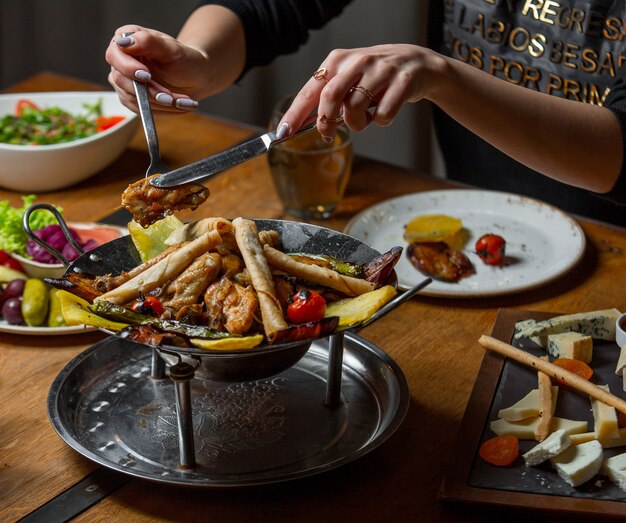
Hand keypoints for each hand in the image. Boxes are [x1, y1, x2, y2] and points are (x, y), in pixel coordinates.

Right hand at [105, 25, 205, 112]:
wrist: (195, 76)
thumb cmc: (184, 59)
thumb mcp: (171, 48)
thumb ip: (148, 41)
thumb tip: (123, 42)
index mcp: (125, 40)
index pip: (115, 55)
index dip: (128, 68)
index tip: (147, 76)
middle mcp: (120, 60)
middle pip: (122, 81)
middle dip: (149, 91)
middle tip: (169, 97)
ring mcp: (124, 81)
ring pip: (132, 98)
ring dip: (159, 103)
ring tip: (183, 101)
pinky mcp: (132, 98)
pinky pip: (141, 109)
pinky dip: (163, 110)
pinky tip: (180, 105)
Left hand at [277, 44, 432, 140]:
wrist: (416, 63)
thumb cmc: (374, 76)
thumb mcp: (348, 78)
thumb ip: (328, 97)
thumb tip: (303, 124)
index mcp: (338, 60)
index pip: (310, 90)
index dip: (295, 114)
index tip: (283, 133)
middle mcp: (357, 62)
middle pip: (330, 97)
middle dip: (326, 122)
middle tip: (328, 133)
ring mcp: (381, 71)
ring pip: (356, 108)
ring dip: (357, 124)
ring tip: (364, 119)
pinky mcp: (402, 82)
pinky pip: (383, 115)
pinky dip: (381, 121)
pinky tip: (384, 112)